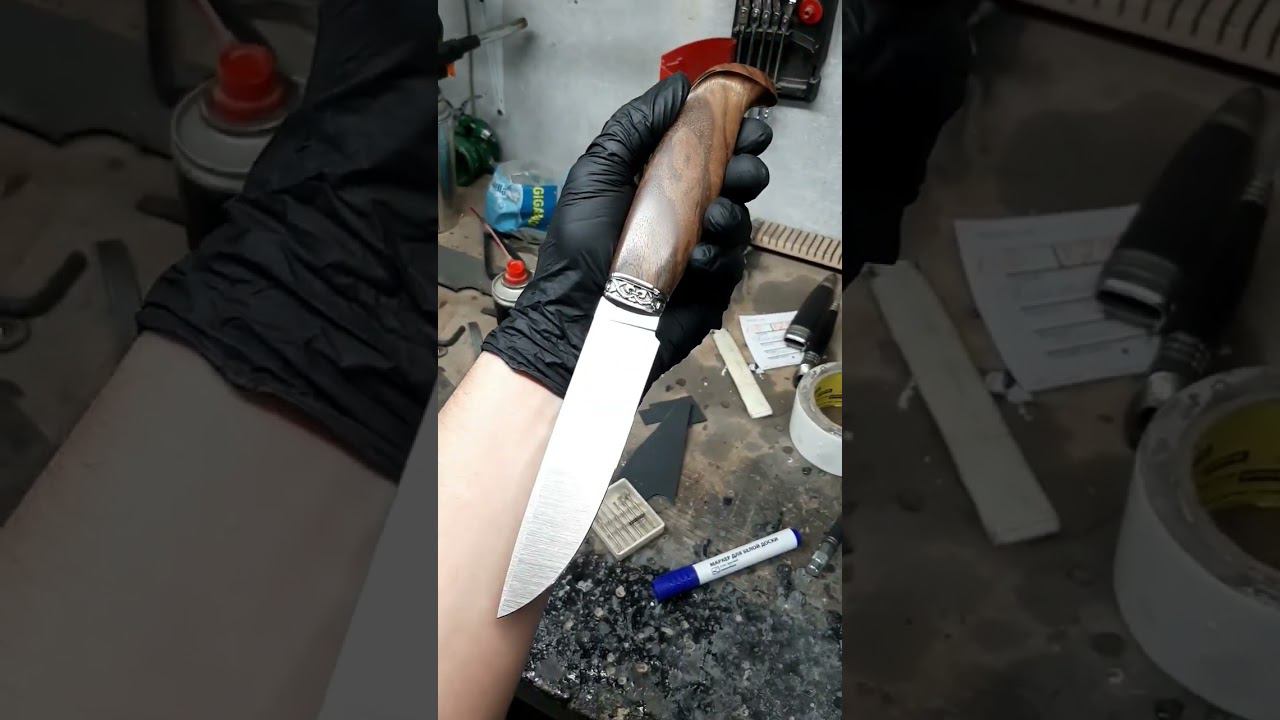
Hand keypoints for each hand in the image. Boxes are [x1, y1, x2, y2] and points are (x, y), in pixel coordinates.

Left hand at [482, 73, 771, 395]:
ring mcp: (702, 249)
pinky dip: (718, 256)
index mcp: (663, 178)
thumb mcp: (598, 173)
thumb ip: (635, 127)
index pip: (712, 148)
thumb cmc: (581, 244)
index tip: (749, 128)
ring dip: (732, 213)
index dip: (736, 134)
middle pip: (738, 181)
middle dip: (747, 170)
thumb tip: (678, 88)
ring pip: (741, 221)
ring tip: (711, 218)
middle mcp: (687, 210)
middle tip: (740, 171)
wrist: (576, 313)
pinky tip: (696, 259)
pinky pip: (732, 264)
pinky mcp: (710, 287)